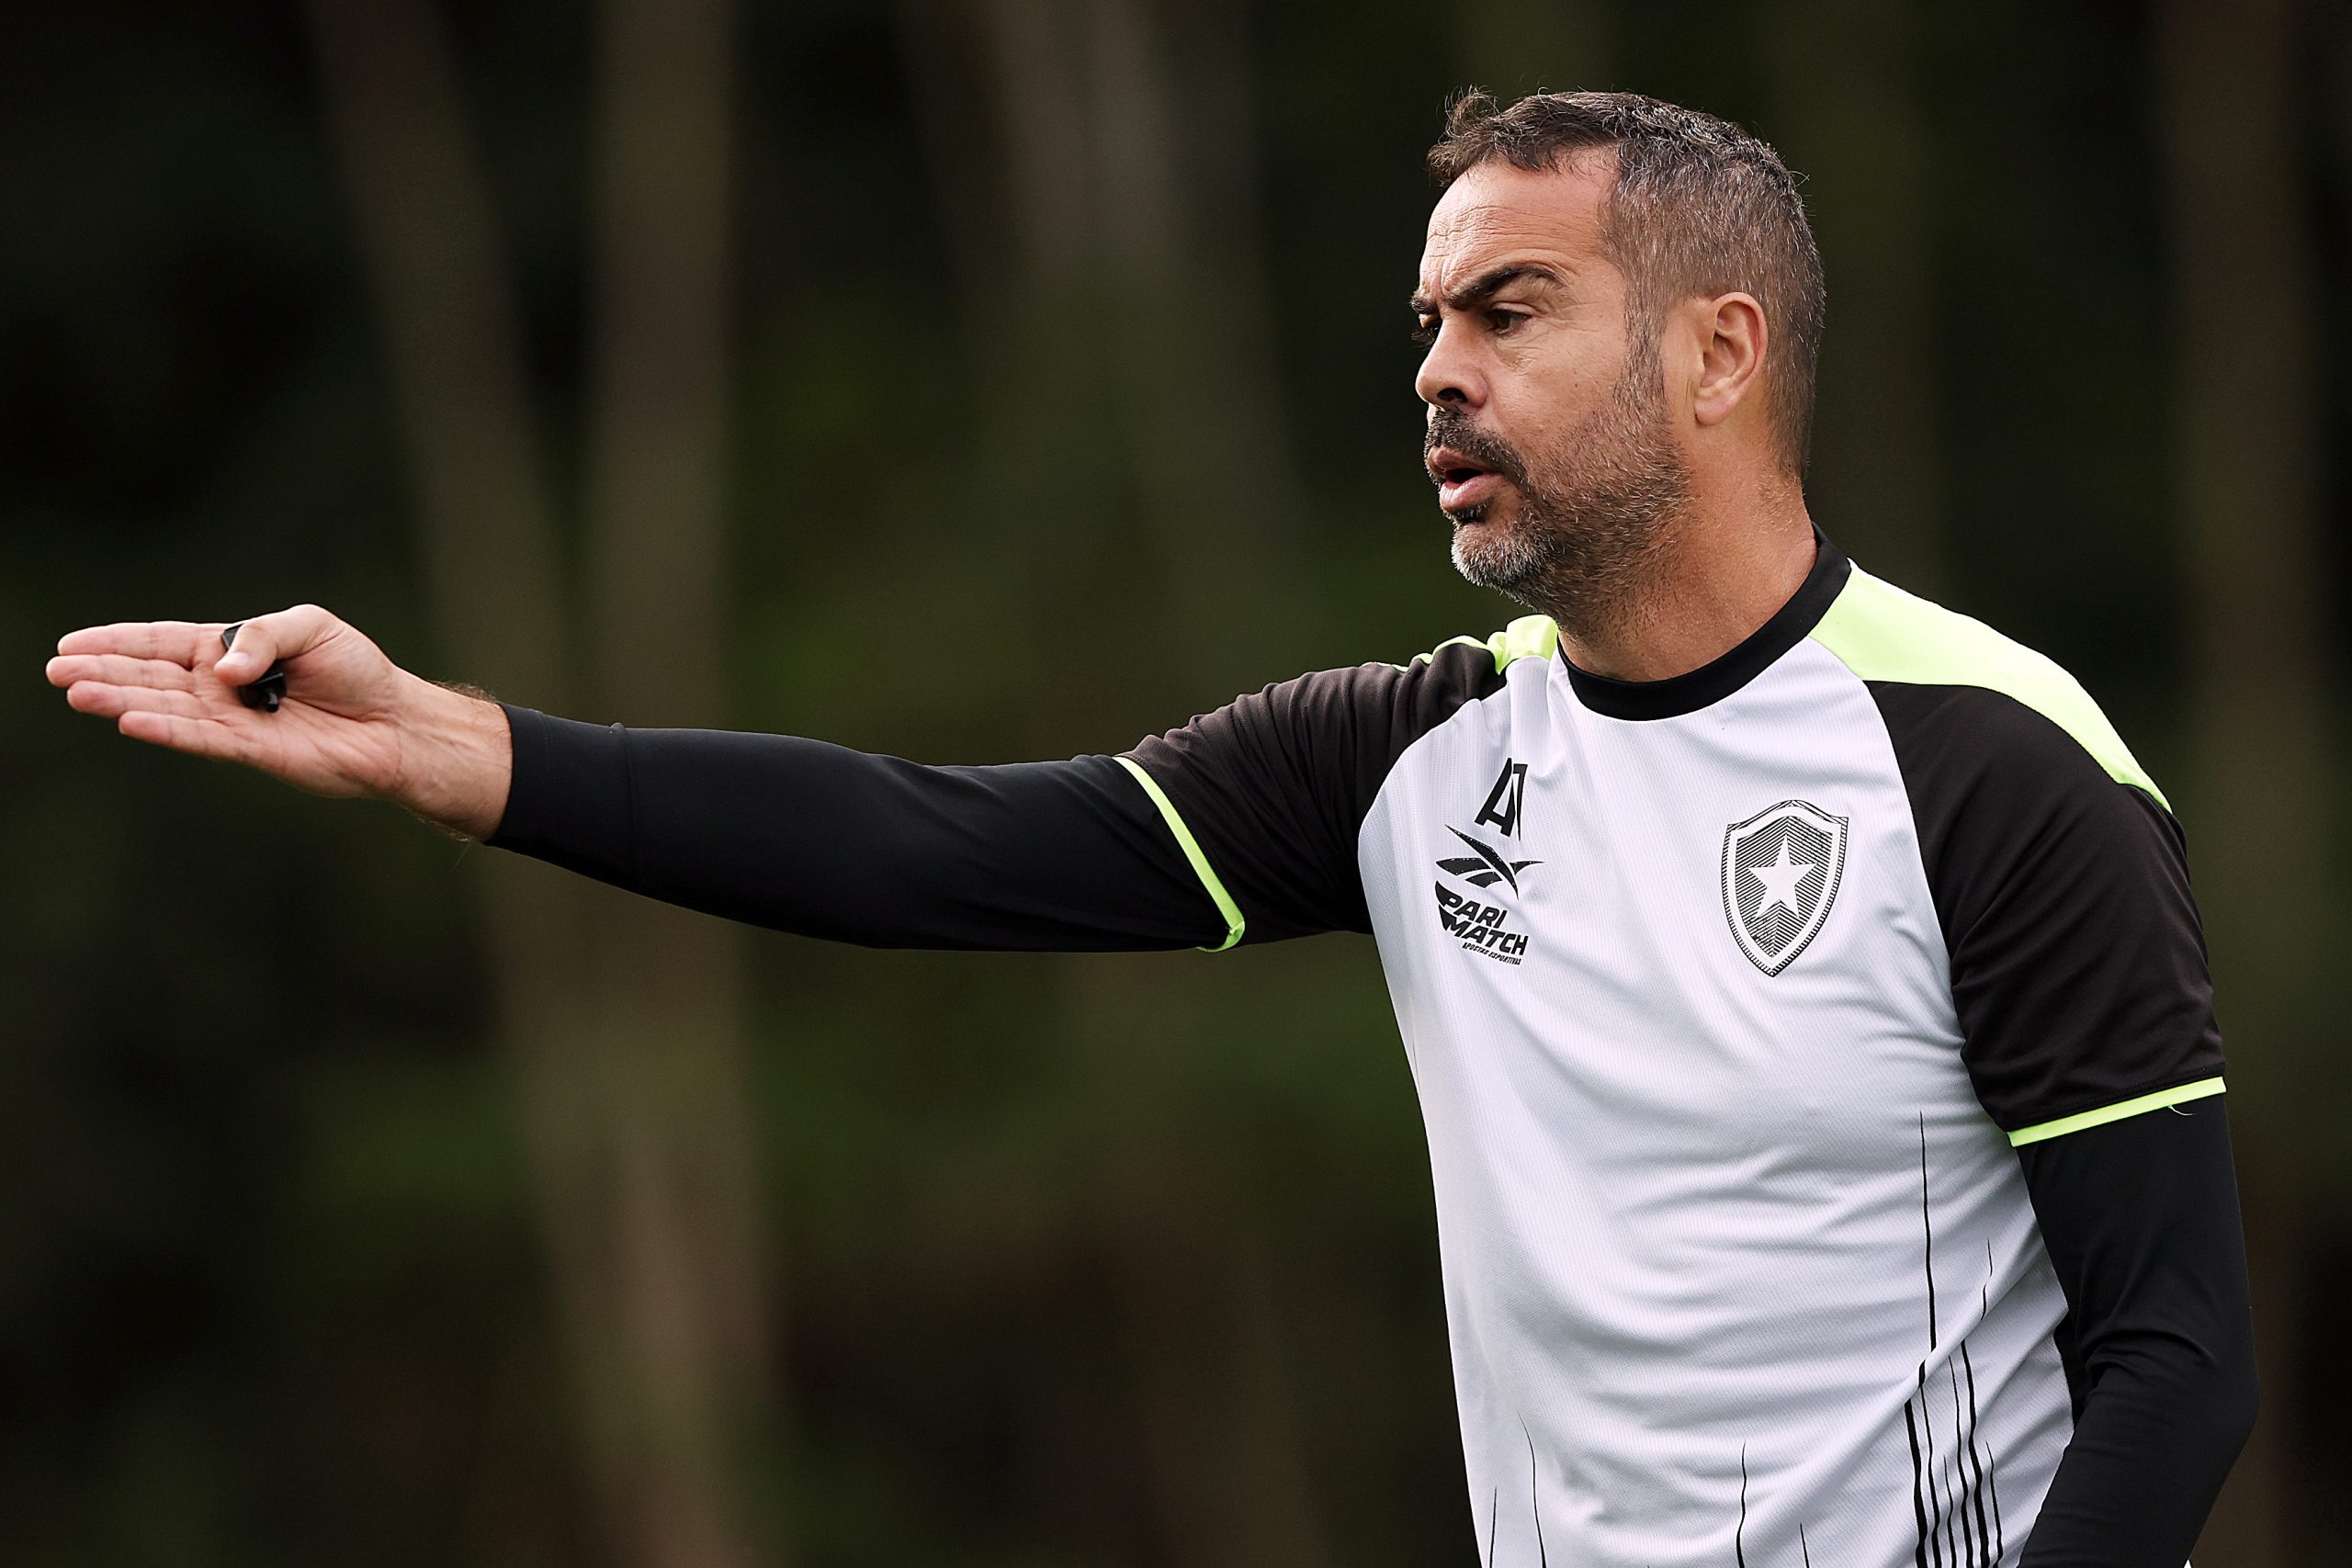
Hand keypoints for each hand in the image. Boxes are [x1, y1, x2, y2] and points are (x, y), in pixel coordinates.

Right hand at [46, 605, 513, 837]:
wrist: (394, 722)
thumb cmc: (356, 670)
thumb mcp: (311, 628)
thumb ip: (262, 636)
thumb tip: (222, 668)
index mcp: (229, 648)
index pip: (161, 642)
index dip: (116, 642)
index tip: (70, 644)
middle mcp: (221, 685)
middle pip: (150, 675)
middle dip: (103, 671)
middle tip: (56, 671)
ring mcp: (230, 717)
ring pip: (165, 707)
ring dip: (121, 700)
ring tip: (78, 693)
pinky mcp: (249, 749)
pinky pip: (199, 737)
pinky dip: (166, 729)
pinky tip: (129, 721)